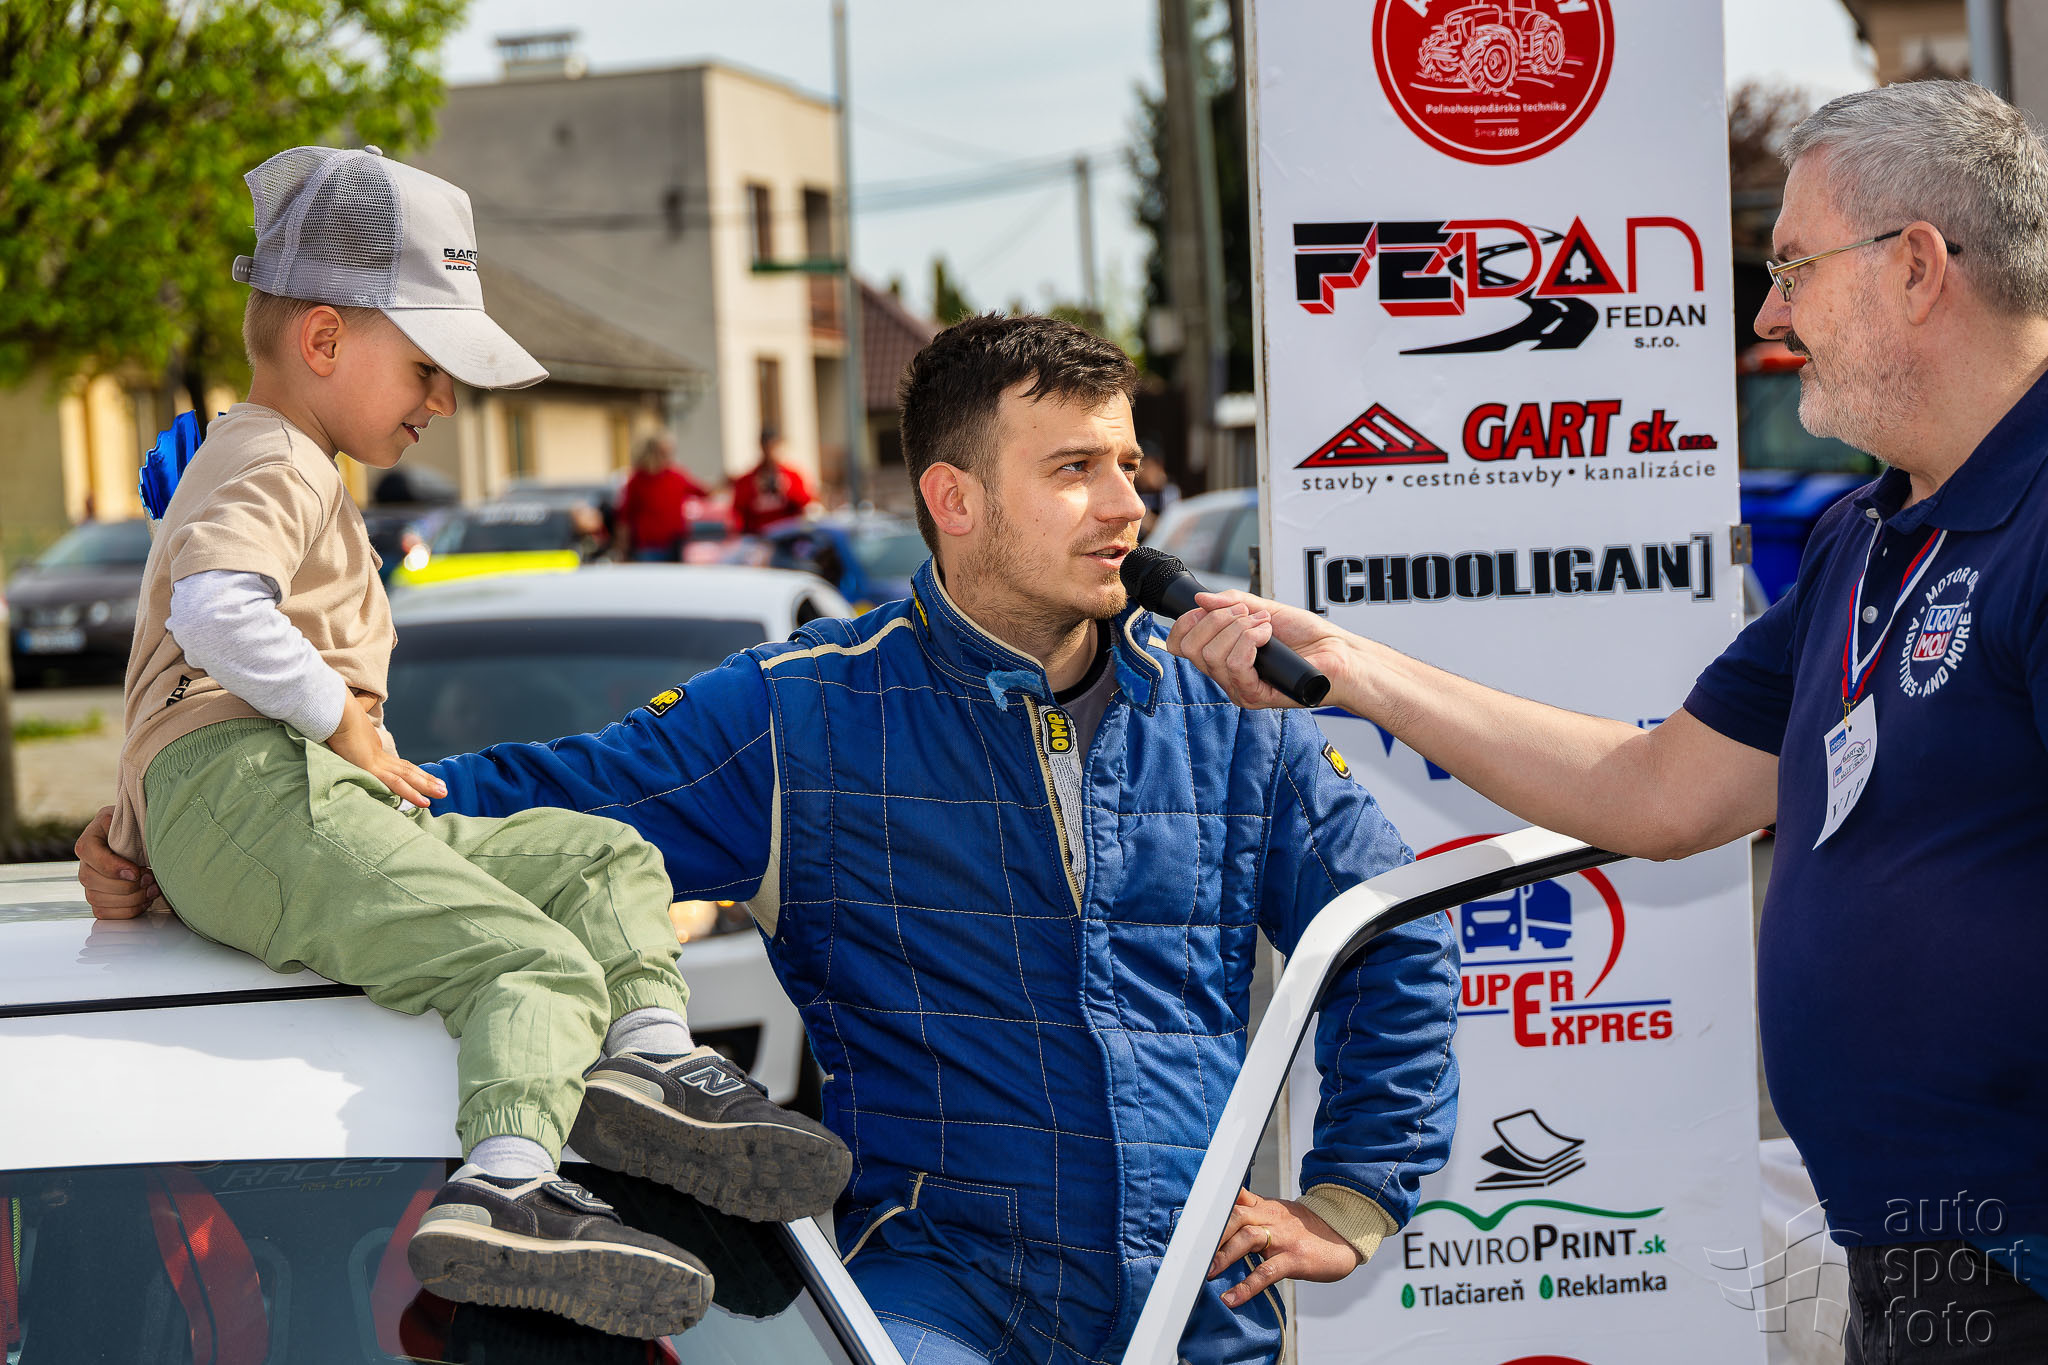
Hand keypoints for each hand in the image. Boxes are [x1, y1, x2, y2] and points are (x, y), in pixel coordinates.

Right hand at [76, 805, 159, 918]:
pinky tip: (145, 900)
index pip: (88, 850)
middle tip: (150, 878)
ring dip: (130, 898)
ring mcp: (90, 879)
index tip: (136, 872)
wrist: (152, 842)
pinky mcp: (99, 896)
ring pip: (96, 898)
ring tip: (152, 888)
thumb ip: (138, 827)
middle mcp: (86, 859)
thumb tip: (132, 841)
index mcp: (94, 835)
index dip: (111, 866)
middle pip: (90, 878)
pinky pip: (102, 912)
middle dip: (126, 885)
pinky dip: (127, 910)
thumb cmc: (147, 830)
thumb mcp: (142, 821)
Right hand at [326, 701, 445, 808]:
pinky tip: (425, 802)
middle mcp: (378, 755)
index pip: (397, 764)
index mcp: (372, 749)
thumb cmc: (332, 719)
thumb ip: (347, 738)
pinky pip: (396, 784)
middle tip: (443, 787)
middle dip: (425, 779)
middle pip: (407, 769)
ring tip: (443, 793)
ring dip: (426, 786)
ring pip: (408, 777)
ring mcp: (376, 762)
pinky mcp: (371, 768)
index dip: (412, 772)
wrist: (332, 712)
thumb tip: (345, 729)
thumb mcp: (341, 733)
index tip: (424, 779)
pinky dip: (411, 793)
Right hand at [1165, 590, 1356, 711]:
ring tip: (1265, 625)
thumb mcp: (1264, 608)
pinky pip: (1236, 666)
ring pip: (1213, 655)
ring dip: (1240, 629)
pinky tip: (1268, 636)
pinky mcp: (1255, 696)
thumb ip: (1232, 602)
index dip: (1186, 623)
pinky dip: (1250, 641)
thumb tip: (1201, 599)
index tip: (1207, 607)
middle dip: (1218, 620)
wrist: (1338, 653)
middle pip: (1193, 649)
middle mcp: (1226, 675)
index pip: (1180, 645)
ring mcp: (1239, 688)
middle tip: (1248, 614)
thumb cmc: (1308, 636)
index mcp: (1222, 656)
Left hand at [1207, 1188, 1359, 1308]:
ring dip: (1225, 1255)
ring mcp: (1284, 1238)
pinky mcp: (1295, 1258)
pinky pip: (1267, 1272)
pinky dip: (1248, 1286)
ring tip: (1208, 1273)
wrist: (1343, 1236)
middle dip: (1214, 1233)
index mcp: (1265, 1207)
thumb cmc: (1306, 1228)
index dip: (1213, 1209)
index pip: (1234, 1201)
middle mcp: (1272, 1218)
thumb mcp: (1278, 1211)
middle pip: (1237, 1217)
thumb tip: (1224, 1207)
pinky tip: (1233, 1298)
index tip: (1192, 1222)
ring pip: (1249, 1238)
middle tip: (1196, 1252)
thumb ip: (1251, 1208)